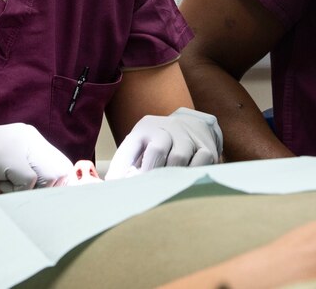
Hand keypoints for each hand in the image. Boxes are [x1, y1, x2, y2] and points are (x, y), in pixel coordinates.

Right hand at [0, 121, 72, 196]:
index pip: (62, 164)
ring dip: (32, 190)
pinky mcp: (7, 154)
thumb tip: (51, 199)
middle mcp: (28, 136)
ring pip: (50, 176)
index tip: (34, 196)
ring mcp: (18, 143)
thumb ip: (28, 180)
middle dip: (45, 190)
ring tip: (6, 185)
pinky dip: (16, 191)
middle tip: (18, 192)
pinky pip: (29, 181)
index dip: (55, 186)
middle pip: (61, 171)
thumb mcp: (4, 174)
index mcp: (29, 138)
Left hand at [105, 108, 222, 179]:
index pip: (130, 147)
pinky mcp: (206, 148)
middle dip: (149, 173)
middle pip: (158, 149)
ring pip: (179, 158)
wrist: (193, 124)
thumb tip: (110, 186)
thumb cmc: (158, 142)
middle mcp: (168, 128)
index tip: (115, 186)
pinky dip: (190, 175)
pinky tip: (184, 183)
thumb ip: (126, 164)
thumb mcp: (139, 144)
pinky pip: (200, 162)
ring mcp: (188, 137)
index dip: (121, 168)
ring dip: (169, 177)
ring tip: (163, 189)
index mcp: (146, 128)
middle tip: (144, 191)